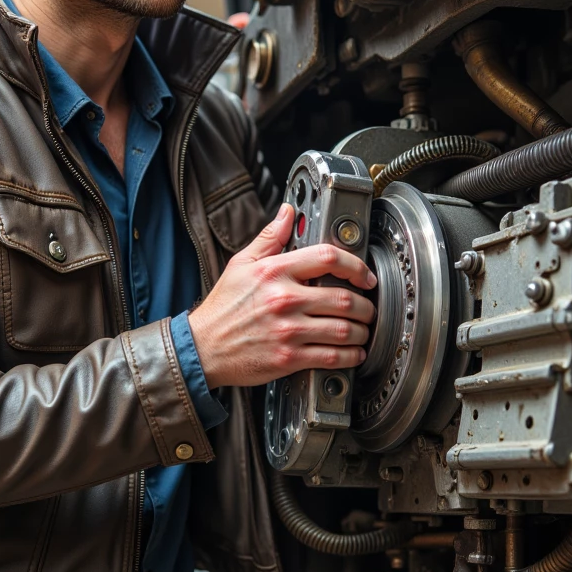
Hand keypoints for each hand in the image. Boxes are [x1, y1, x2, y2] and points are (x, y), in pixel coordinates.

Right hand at [189, 204, 376, 389]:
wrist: (203, 348)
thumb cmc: (223, 309)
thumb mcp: (241, 265)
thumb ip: (269, 239)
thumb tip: (287, 214)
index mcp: (275, 272)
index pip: (328, 258)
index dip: (356, 266)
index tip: (365, 276)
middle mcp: (284, 299)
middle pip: (343, 298)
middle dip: (364, 306)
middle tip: (368, 309)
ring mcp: (288, 330)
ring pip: (343, 329)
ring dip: (361, 332)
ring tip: (363, 331)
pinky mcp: (289, 358)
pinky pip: (331, 356)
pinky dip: (350, 356)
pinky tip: (353, 354)